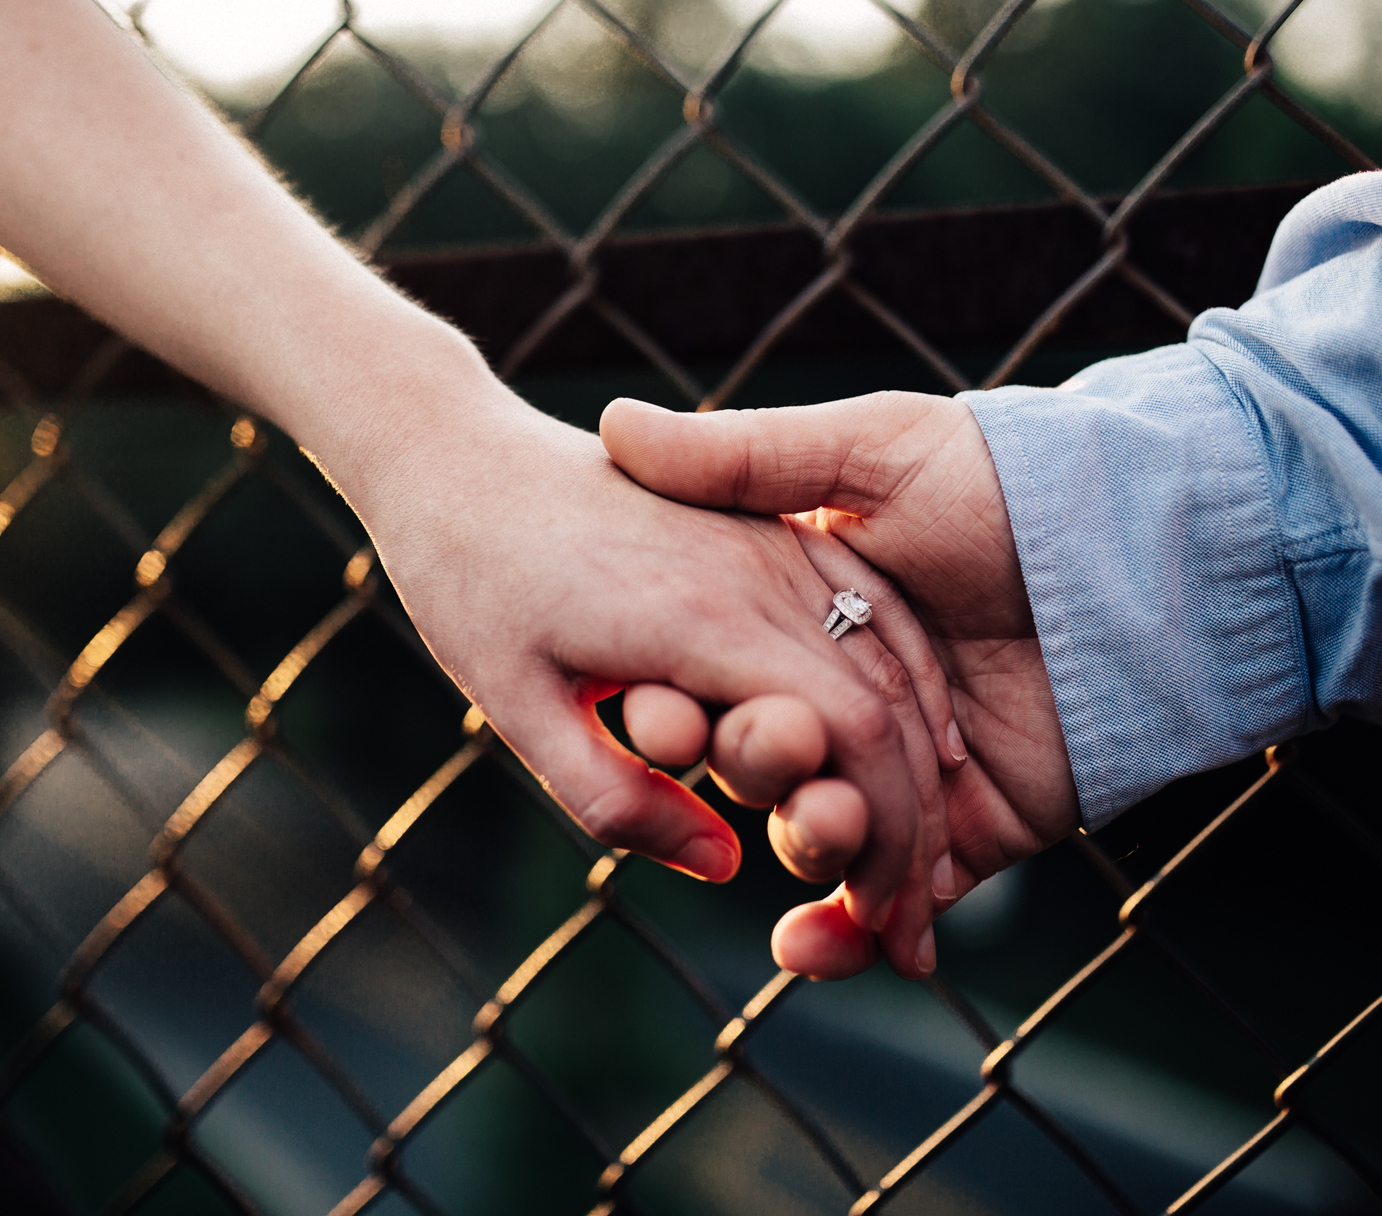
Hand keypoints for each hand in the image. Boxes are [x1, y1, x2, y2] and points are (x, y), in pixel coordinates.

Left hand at [351, 394, 955, 977]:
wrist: (459, 460)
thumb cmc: (472, 586)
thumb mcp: (516, 707)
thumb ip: (617, 798)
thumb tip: (727, 866)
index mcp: (700, 617)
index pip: (851, 732)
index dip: (889, 833)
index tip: (887, 917)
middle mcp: (757, 568)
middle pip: (888, 704)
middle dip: (917, 821)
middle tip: (912, 920)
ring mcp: (771, 538)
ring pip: (889, 654)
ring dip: (920, 760)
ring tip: (920, 855)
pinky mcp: (769, 525)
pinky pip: (868, 603)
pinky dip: (908, 680)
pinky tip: (922, 742)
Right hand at [600, 392, 1081, 976]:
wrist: (1142, 553)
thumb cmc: (1007, 480)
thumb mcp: (872, 449)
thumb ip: (745, 454)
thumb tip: (613, 425)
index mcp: (806, 609)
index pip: (713, 674)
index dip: (675, 701)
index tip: (648, 712)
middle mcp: (845, 692)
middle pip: (760, 758)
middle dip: (750, 765)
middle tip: (767, 743)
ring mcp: (907, 770)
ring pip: (820, 833)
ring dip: (807, 839)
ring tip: (826, 819)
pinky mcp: (967, 834)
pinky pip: (894, 900)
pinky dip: (846, 935)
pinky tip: (803, 944)